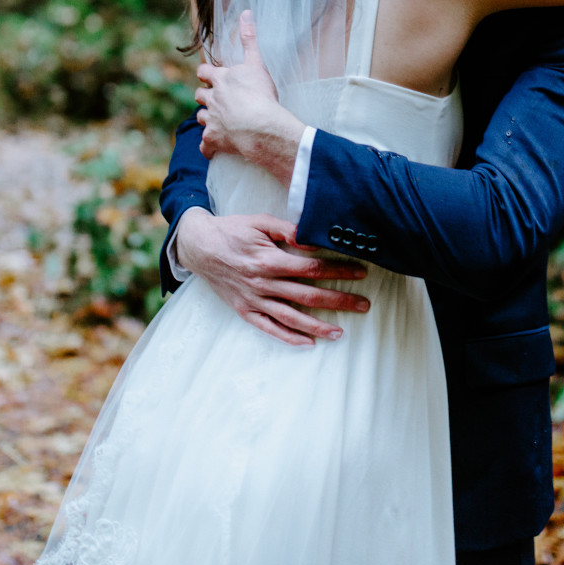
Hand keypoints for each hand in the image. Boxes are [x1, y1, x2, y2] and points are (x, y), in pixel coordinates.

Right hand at [174, 208, 369, 345]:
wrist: (199, 246)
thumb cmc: (232, 230)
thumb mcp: (260, 221)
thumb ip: (288, 230)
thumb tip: (313, 237)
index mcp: (269, 260)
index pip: (312, 268)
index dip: (339, 271)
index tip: (361, 273)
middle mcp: (262, 283)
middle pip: (308, 296)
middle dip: (339, 301)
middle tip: (364, 305)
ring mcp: (253, 300)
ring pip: (291, 318)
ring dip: (318, 326)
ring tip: (340, 332)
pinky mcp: (244, 310)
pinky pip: (269, 328)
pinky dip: (288, 337)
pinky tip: (308, 343)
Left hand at [195, 10, 303, 183]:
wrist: (260, 127)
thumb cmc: (260, 94)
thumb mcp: (256, 63)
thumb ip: (249, 38)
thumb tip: (246, 12)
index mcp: (220, 80)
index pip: (203, 72)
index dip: (206, 74)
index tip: (209, 75)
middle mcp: (211, 99)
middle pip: (199, 95)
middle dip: (205, 97)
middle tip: (216, 99)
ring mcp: (211, 120)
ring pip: (201, 118)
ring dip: (207, 119)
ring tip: (218, 121)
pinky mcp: (213, 140)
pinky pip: (206, 146)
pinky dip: (208, 148)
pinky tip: (213, 149)